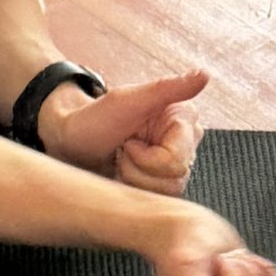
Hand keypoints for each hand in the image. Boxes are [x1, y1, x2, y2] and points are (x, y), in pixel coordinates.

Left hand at [46, 69, 203, 196]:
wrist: (72, 141)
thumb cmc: (94, 119)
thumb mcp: (127, 101)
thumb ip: (167, 88)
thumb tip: (203, 75)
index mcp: (184, 118)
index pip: (176, 160)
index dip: (146, 157)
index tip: (128, 139)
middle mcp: (186, 142)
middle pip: (175, 179)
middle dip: (138, 169)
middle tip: (124, 149)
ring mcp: (176, 164)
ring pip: (168, 192)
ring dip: (135, 179)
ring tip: (123, 159)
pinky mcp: (164, 182)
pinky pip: (160, 199)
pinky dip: (135, 188)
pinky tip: (125, 171)